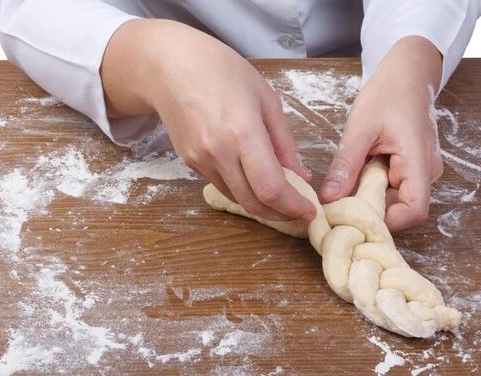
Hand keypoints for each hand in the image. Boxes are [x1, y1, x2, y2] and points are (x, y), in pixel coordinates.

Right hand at [102, 19, 314, 220]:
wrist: (170, 67)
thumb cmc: (222, 71)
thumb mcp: (266, 99)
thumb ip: (284, 142)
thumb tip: (301, 175)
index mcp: (243, 133)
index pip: (271, 188)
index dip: (293, 207)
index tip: (310, 211)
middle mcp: (218, 153)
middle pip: (253, 203)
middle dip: (280, 214)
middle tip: (298, 211)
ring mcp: (200, 161)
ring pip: (236, 199)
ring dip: (261, 206)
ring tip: (281, 198)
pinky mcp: (190, 163)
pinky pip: (222, 186)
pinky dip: (242, 191)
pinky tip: (254, 181)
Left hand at [320, 36, 443, 231]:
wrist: (407, 74)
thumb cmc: (388, 93)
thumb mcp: (360, 128)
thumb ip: (346, 165)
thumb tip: (329, 198)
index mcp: (418, 160)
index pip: (414, 210)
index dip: (387, 221)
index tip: (355, 215)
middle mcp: (427, 171)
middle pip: (402, 208)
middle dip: (372, 208)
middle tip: (341, 199)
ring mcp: (422, 170)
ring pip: (397, 199)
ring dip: (371, 196)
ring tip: (349, 180)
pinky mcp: (413, 167)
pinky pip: (395, 187)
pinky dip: (375, 186)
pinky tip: (360, 172)